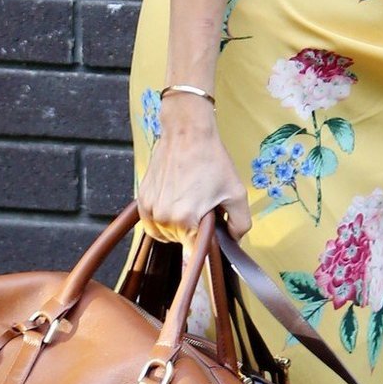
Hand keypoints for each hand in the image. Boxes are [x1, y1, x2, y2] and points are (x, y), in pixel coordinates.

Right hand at [135, 98, 252, 243]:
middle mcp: (163, 218)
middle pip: (179, 241)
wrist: (187, 133)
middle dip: (192, 230)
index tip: (210, 228)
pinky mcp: (141, 199)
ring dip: (176, 226)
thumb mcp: (236, 193)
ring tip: (188, 203)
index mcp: (186, 220)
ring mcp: (149, 208)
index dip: (205, 241)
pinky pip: (150, 222)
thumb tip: (233, 240)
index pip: (194, 250)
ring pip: (164, 233)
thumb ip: (240, 224)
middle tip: (202, 207)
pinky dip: (162, 219)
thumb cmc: (212, 160)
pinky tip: (174, 204)